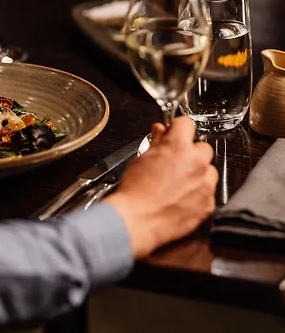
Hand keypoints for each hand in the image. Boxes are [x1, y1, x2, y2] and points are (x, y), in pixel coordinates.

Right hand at [106, 117, 217, 258]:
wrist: (137, 220)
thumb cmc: (135, 191)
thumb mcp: (141, 158)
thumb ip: (156, 142)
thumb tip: (160, 131)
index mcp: (178, 146)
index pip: (186, 123)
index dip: (177, 128)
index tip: (173, 134)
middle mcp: (196, 162)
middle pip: (202, 147)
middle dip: (190, 153)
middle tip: (174, 163)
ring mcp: (205, 184)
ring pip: (209, 170)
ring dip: (197, 173)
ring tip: (179, 183)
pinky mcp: (208, 203)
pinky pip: (208, 191)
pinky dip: (198, 193)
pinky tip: (181, 198)